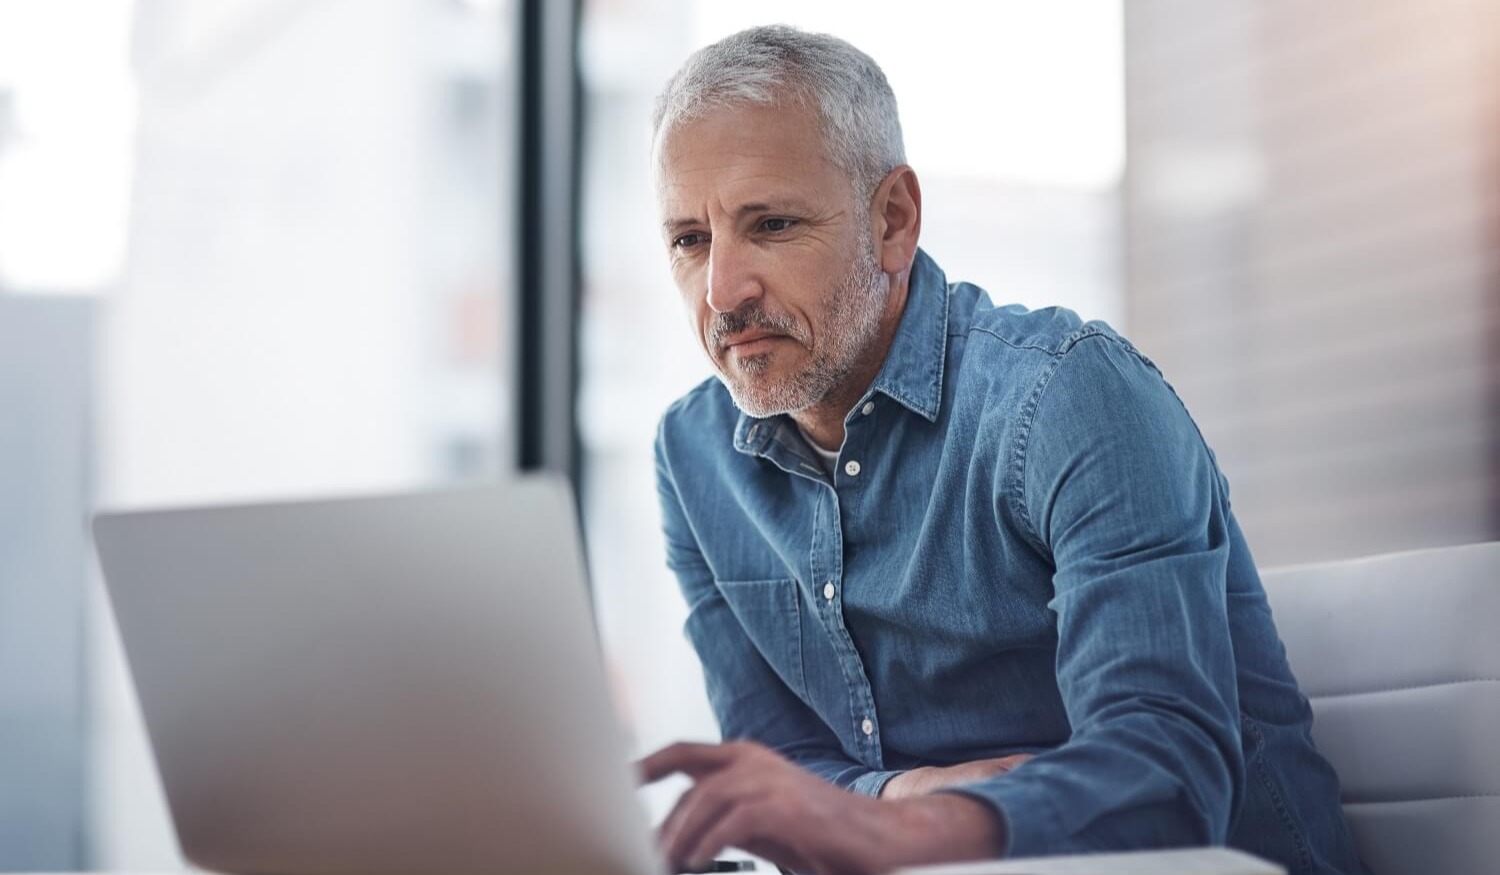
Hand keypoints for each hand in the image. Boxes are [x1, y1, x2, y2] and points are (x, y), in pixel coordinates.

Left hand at [637, 740, 1005, 874]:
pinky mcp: (784, 806)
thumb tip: (677, 835)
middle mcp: (754, 760)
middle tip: (646, 850)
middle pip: (687, 782)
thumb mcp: (759, 820)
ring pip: (703, 801)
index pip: (683, 753)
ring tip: (669, 862)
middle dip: (661, 820)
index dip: (646, 764)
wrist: (878, 837)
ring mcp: (770, 779)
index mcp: (745, 757)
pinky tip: (697, 861)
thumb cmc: (817, 832)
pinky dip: (708, 843)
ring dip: (680, 836)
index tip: (618, 781)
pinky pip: (731, 822)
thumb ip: (721, 816)